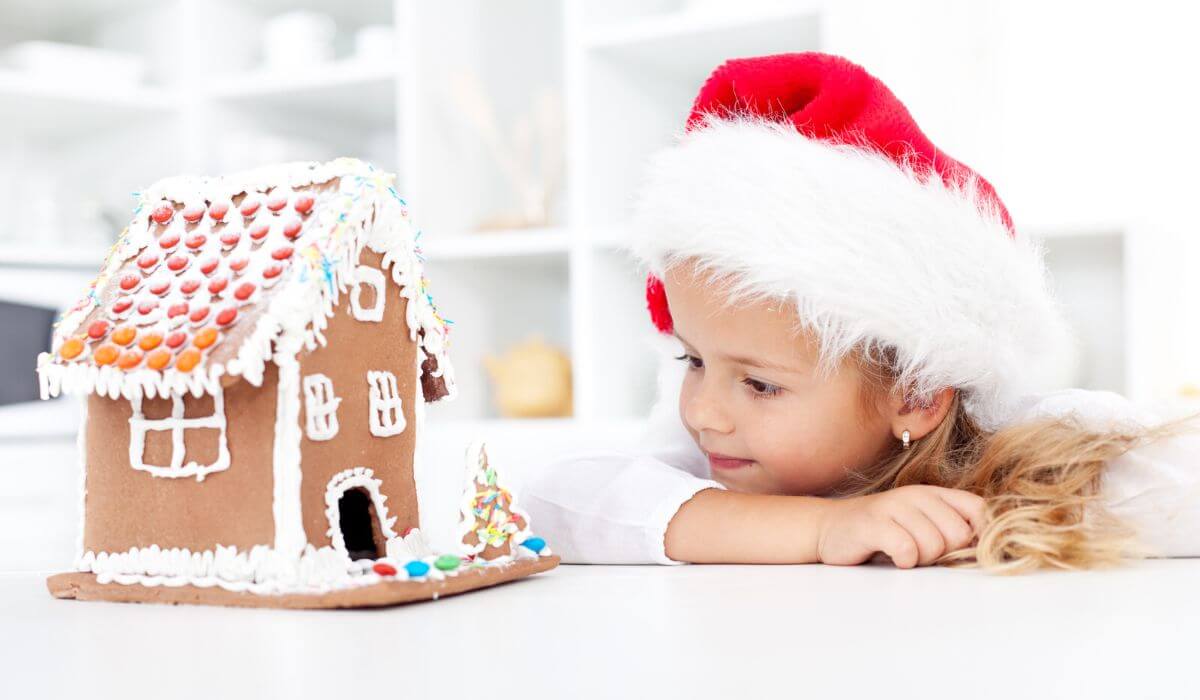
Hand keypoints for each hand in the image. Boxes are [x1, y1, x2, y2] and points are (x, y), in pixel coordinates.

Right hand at [816, 485, 986, 567]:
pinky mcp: (873, 523)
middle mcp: (917, 495)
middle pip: (959, 534)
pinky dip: (903, 560)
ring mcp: (894, 506)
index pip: (979, 510)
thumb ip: (952, 530)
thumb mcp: (921, 524)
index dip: (981, 536)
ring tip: (904, 553)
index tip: (963, 551)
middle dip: (944, 554)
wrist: (829, 528)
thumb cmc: (882, 533)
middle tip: (922, 552)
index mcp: (934, 494)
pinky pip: (906, 549)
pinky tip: (893, 557)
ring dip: (921, 559)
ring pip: (934, 545)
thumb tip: (990, 551)